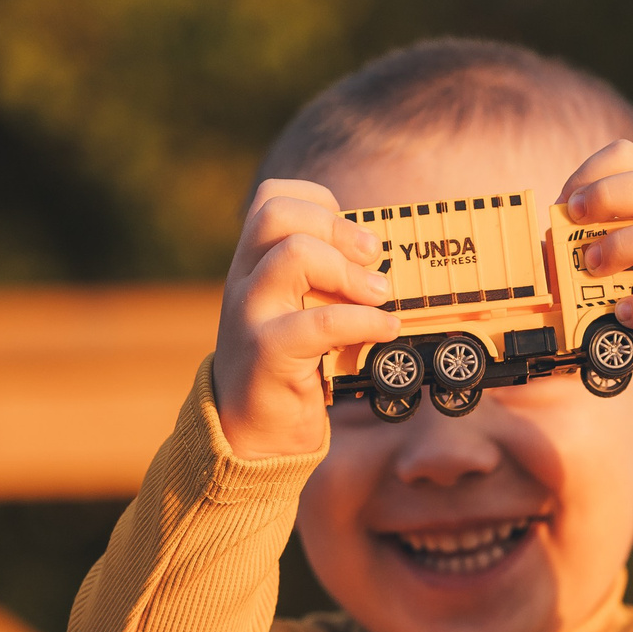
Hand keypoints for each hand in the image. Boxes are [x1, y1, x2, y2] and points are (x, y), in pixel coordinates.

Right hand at [210, 179, 399, 458]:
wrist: (249, 433)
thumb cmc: (288, 369)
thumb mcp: (301, 313)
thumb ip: (325, 284)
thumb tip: (386, 265)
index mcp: (252, 263)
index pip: (274, 198)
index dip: (321, 204)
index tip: (356, 236)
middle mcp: (245, 280)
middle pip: (277, 214)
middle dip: (336, 226)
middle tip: (374, 256)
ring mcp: (251, 313)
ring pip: (294, 257)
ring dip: (350, 272)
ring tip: (380, 296)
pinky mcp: (267, 353)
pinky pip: (318, 323)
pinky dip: (363, 321)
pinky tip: (385, 331)